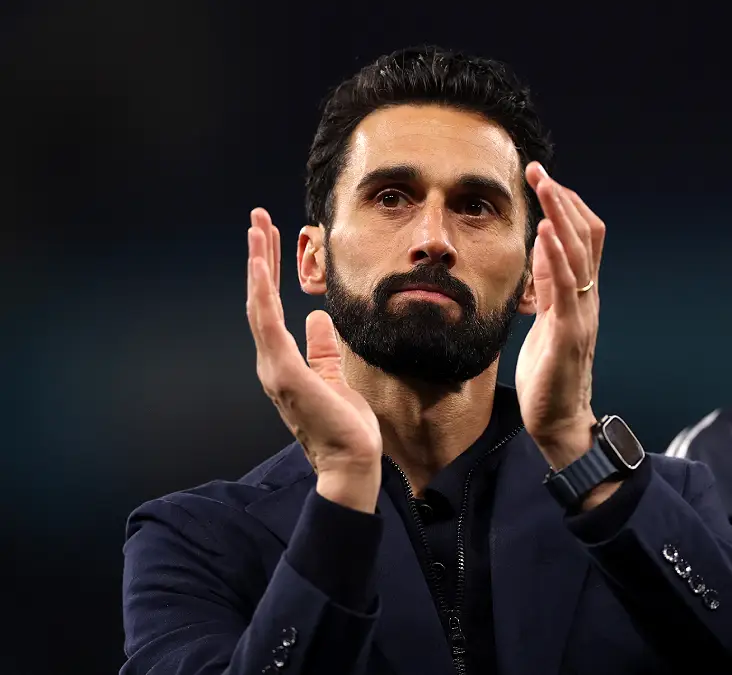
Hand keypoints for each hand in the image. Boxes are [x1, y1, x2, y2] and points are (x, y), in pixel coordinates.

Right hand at [246, 208, 382, 512]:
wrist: (352, 462)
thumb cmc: (345, 426)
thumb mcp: (336, 376)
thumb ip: (322, 349)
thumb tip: (315, 318)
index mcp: (284, 361)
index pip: (271, 307)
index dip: (269, 270)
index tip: (270, 237)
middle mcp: (272, 362)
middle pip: (259, 299)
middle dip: (259, 256)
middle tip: (256, 218)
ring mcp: (275, 368)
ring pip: (258, 305)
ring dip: (257, 264)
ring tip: (256, 229)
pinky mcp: (286, 374)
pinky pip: (269, 326)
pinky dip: (262, 294)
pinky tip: (261, 266)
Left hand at [515, 164, 606, 469]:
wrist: (560, 421)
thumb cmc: (550, 375)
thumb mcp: (547, 320)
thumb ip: (548, 287)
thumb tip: (541, 250)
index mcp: (582, 294)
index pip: (585, 238)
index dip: (567, 206)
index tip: (543, 179)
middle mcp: (589, 298)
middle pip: (585, 236)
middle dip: (561, 199)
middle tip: (538, 170)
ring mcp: (582, 314)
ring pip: (578, 254)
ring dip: (560, 216)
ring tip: (544, 185)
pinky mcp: (569, 333)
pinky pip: (566, 288)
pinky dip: (557, 256)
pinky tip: (546, 232)